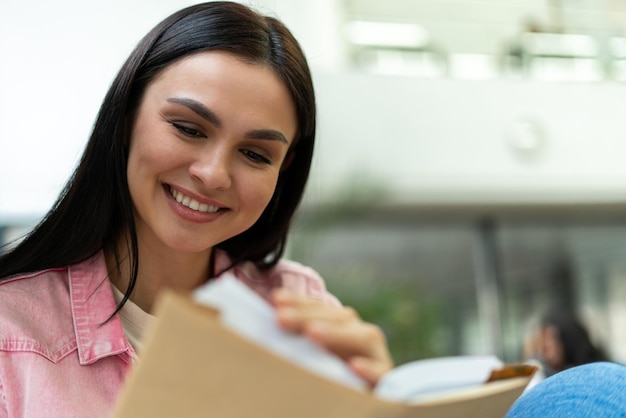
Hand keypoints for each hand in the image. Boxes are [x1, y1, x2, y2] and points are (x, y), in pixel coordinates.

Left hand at [271, 288, 393, 387]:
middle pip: (340, 318)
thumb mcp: (315, 356)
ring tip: (312, 332)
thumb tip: (270, 320)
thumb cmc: (333, 378)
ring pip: (364, 337)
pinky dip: (369, 369)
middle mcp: (362, 335)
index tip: (276, 299)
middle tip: (282, 318)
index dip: (300, 302)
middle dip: (309, 316)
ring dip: (336, 334)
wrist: (366, 401)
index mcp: (344, 326)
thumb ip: (298, 339)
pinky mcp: (387, 380)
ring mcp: (377, 356)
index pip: (322, 309)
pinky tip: (354, 366)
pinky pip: (381, 373)